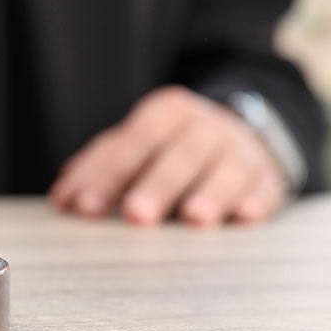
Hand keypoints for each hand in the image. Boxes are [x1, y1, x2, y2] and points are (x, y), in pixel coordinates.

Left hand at [48, 85, 286, 226]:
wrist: (242, 135)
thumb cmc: (172, 147)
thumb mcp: (137, 145)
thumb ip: (98, 168)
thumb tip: (62, 198)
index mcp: (166, 112)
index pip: (132, 142)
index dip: (106, 175)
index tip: (84, 206)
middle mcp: (205, 126)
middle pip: (178, 155)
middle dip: (155, 186)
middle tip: (135, 215)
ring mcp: (240, 150)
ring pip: (225, 170)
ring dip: (210, 193)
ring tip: (194, 218)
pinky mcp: (267, 177)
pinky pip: (264, 187)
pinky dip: (255, 200)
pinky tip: (244, 216)